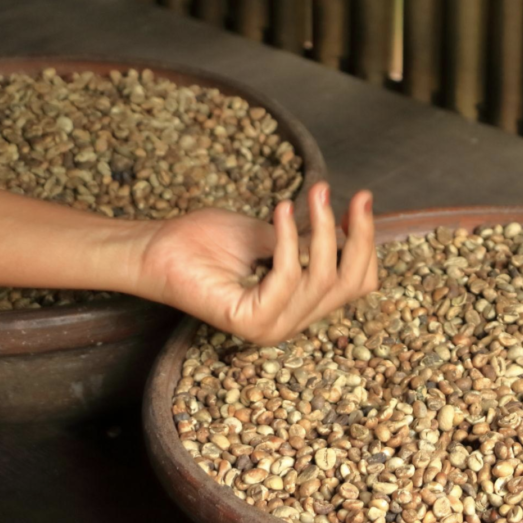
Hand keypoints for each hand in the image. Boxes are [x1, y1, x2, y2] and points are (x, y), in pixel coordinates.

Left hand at [138, 182, 376, 344]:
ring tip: (312, 195)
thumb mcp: (273, 235)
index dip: (365, 242)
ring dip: (322, 229)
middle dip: (356, 234)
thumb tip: (353, 222)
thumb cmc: (207, 241)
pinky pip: (288, 278)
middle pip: (350, 283)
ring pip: (323, 278)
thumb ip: (311, 240)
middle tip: (347, 194)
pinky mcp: (251, 322)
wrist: (157, 248)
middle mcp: (292, 324)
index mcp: (301, 306)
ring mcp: (272, 329)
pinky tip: (282, 210)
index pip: (358, 283)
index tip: (362, 200)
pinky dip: (291, 240)